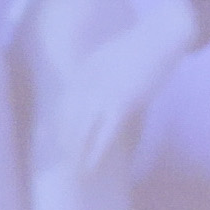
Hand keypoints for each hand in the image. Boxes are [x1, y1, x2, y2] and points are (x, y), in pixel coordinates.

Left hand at [47, 0, 198, 175]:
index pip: (62, 104)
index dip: (54, 126)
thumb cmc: (145, 43)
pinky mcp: (121, 103)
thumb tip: (102, 93)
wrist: (162, 34)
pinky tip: (89, 169)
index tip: (47, 143)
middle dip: (58, 144)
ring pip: (81, 131)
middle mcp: (86, 83)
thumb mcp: (114, 56)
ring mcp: (102, 93)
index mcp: (83, 70)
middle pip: (66, 119)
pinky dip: (96, 154)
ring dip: (74, 154)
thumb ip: (103, 73)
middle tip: (53, 166)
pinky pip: (104, 134)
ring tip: (68, 175)